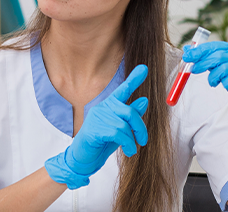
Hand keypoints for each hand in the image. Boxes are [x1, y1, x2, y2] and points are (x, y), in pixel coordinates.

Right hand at [44, 65, 148, 189]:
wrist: (84, 159)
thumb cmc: (101, 144)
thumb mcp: (121, 130)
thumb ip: (130, 117)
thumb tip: (144, 100)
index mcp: (108, 106)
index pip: (123, 90)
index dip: (134, 79)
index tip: (144, 68)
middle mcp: (102, 108)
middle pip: (128, 111)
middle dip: (140, 127)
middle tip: (143, 140)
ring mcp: (97, 118)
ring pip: (124, 125)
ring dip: (131, 140)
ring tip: (131, 149)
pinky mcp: (94, 129)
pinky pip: (118, 133)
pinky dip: (127, 144)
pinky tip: (128, 151)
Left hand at [183, 41, 227, 141]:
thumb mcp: (221, 69)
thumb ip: (207, 59)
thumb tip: (187, 50)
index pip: (216, 46)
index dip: (200, 51)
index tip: (187, 56)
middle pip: (219, 56)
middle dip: (202, 63)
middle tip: (193, 70)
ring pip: (223, 68)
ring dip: (213, 77)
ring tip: (212, 82)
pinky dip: (224, 83)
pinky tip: (225, 85)